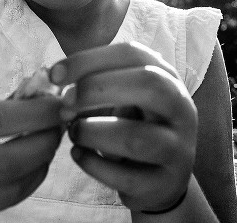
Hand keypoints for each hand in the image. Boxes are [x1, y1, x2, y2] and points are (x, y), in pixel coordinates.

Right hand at [0, 89, 62, 218]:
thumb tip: (43, 103)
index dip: (35, 113)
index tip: (61, 104)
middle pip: (6, 161)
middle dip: (44, 141)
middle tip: (61, 124)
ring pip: (9, 187)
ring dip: (41, 163)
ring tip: (50, 140)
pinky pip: (3, 202)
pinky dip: (27, 182)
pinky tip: (35, 163)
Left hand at [50, 41, 196, 211]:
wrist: (163, 180)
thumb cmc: (134, 127)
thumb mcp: (124, 98)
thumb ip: (97, 83)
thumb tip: (56, 77)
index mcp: (168, 78)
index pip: (133, 53)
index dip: (90, 60)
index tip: (55, 75)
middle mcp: (182, 108)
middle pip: (148, 84)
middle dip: (97, 88)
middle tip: (65, 103)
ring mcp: (179, 148)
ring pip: (136, 138)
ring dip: (92, 133)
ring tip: (73, 132)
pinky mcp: (167, 183)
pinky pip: (127, 176)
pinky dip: (94, 165)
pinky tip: (78, 155)